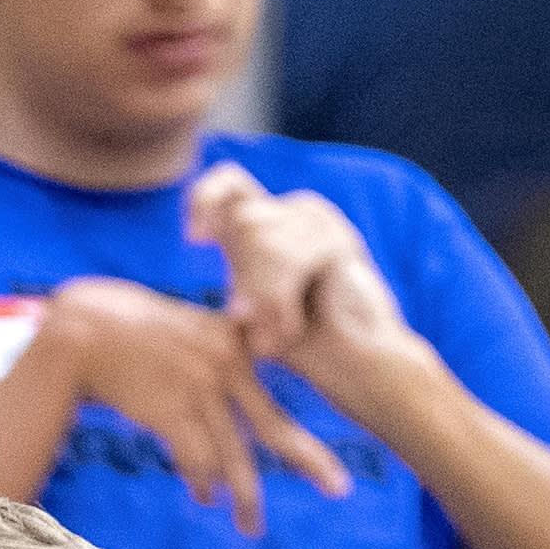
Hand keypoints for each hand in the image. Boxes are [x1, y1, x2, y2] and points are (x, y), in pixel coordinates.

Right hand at [36, 273, 349, 537]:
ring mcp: (198, 389)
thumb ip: (227, 360)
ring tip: (251, 526)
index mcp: (237, 343)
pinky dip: (200, 482)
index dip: (308, 426)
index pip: (280, 393)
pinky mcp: (169, 411)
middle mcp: (225, 365)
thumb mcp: (196, 333)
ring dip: (243, 497)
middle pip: (273, 427)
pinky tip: (205, 496)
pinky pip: (195, 460)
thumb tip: (247, 408)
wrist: (87, 329)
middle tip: (338, 488)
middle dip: (308, 461)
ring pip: (232, 457)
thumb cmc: (141, 333)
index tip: (336, 455)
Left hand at [187, 163, 416, 398]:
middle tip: (255, 327)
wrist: (354, 367)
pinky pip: (284, 259)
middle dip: (243, 280)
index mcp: (273, 225)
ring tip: (279, 334)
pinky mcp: (335, 238)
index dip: (204, 199)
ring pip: (259, 236)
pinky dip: (279, 302)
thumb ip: (236, 269)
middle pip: (242, 220)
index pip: (229, 181)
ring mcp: (320, 221)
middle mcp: (296, 214)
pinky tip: (293, 328)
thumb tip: (197, 234)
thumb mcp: (255, 306)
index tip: (195, 241)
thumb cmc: (304, 345)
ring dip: (261, 297)